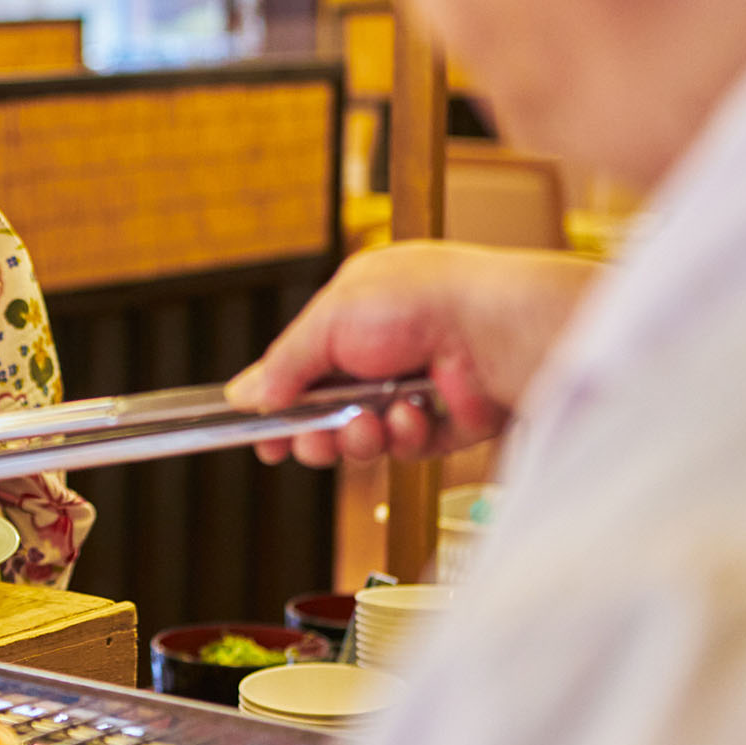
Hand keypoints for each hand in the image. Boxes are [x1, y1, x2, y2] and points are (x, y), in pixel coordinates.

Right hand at [224, 241, 599, 465]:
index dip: (282, 404)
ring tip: (367, 425)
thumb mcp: (331, 319)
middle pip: (331, 410)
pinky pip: (410, 445)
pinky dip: (406, 436)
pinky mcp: (451, 420)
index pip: (305, 366)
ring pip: (367, 434)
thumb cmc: (426, 299)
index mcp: (356, 313)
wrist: (499, 328)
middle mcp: (388, 349)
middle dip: (318, 431)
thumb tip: (246, 394)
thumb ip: (285, 363)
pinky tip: (413, 418)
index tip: (263, 436)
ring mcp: (420, 386)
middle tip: (311, 440)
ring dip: (360, 436)